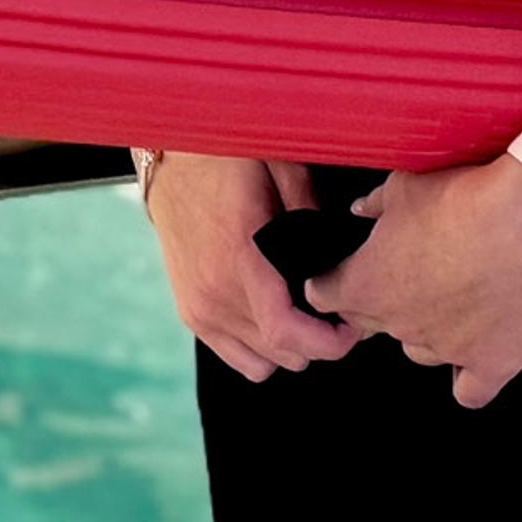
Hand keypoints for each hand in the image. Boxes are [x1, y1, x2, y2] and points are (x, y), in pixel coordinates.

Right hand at [141, 153, 352, 382]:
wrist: (169, 158)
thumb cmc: (224, 159)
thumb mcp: (280, 167)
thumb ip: (311, 208)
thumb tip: (336, 249)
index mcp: (239, 257)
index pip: (286, 332)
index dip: (330, 342)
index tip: (351, 326)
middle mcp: (214, 291)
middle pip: (283, 354)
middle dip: (320, 339)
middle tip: (334, 309)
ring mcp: (199, 305)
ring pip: (263, 363)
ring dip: (290, 346)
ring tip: (302, 314)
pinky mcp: (190, 311)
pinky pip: (236, 357)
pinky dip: (260, 347)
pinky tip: (271, 316)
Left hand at [317, 154, 521, 408]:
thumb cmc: (467, 199)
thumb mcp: (405, 187)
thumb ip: (376, 204)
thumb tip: (361, 210)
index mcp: (367, 284)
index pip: (323, 296)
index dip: (328, 283)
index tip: (336, 276)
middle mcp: (401, 323)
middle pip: (367, 324)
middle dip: (373, 303)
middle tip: (396, 278)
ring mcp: (447, 348)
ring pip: (417, 351)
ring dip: (422, 331)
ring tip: (444, 303)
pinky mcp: (493, 363)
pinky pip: (471, 391)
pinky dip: (469, 378)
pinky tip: (472, 362)